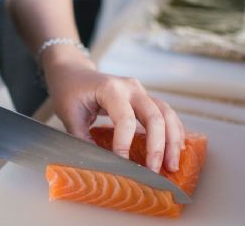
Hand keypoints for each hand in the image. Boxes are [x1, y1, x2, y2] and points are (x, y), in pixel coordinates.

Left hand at [42, 45, 184, 172]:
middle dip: (157, 146)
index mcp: (110, 89)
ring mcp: (140, 91)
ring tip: (172, 165)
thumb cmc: (69, 92)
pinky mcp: (144, 98)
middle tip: (155, 171)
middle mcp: (130, 87)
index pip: (125, 119)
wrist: (74, 73)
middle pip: (154, 116)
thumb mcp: (69, 115)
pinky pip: (166, 113)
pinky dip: (173, 131)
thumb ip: (82, 139)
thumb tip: (99, 164)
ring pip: (166, 113)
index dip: (125, 144)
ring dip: (172, 140)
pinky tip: (175, 149)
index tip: (122, 165)